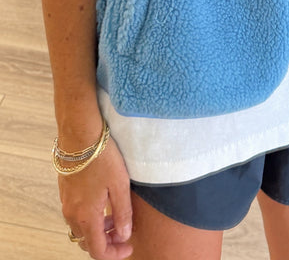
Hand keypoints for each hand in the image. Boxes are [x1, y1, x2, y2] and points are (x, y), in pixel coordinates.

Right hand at [59, 138, 132, 258]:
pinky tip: (102, 202)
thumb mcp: (120, 185)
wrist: (80, 134)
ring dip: (97, 229)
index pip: (98, 251)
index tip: (128, 247)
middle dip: (106, 243)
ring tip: (114, 216)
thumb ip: (123, 214)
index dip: (115, 254)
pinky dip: (89, 217)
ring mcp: (66, 202)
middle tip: (122, 232)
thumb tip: (124, 235)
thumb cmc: (102, 158)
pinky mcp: (65, 191)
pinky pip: (76, 214)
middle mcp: (72, 214)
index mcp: (86, 217)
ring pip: (80, 228)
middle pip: (87, 242)